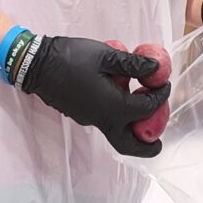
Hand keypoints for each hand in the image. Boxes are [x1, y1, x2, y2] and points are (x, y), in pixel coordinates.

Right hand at [20, 36, 170, 156]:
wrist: (37, 65)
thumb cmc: (72, 58)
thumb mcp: (106, 55)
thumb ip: (133, 64)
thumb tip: (156, 69)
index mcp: (112, 108)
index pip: (145, 109)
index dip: (160, 97)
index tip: (165, 83)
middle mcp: (101, 120)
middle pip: (128, 144)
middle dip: (146, 147)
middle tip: (159, 142)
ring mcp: (89, 119)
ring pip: (116, 134)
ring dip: (133, 130)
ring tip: (143, 113)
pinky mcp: (81, 114)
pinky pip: (106, 122)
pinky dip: (119, 117)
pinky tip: (120, 95)